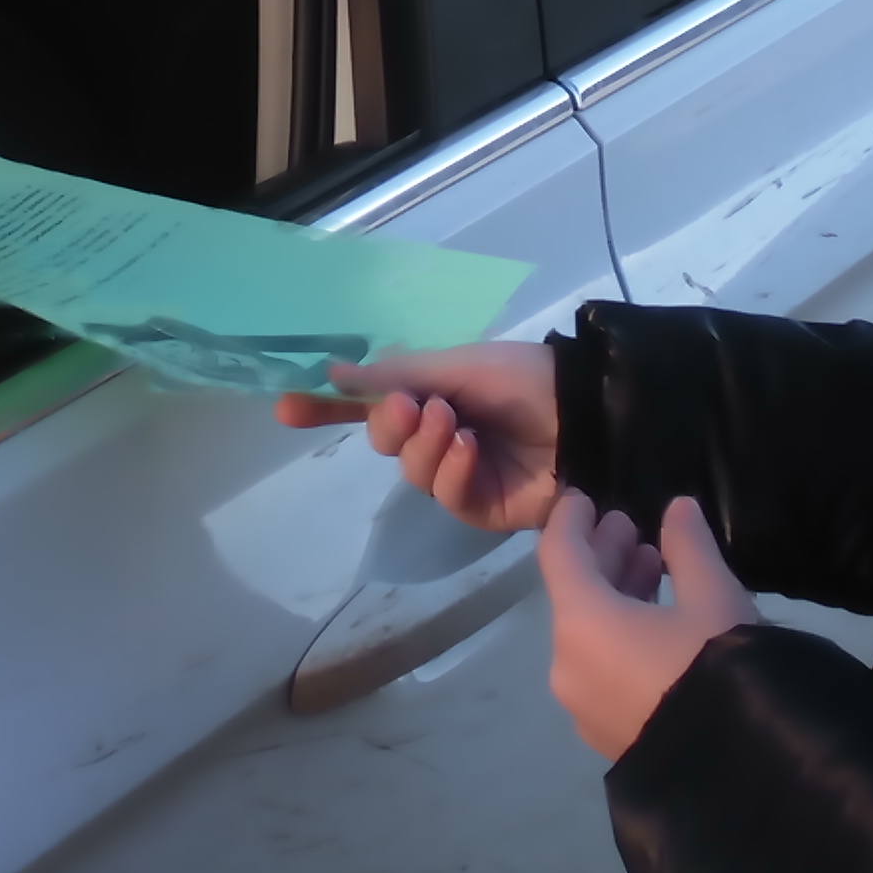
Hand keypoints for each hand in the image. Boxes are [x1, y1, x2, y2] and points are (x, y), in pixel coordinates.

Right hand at [275, 340, 560, 533]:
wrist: (588, 412)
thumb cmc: (526, 377)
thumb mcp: (459, 365)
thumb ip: (397, 374)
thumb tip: (334, 371)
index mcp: (432, 393)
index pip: (369, 404)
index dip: (327, 408)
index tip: (284, 409)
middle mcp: (439, 434)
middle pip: (384, 440)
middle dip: (391, 423)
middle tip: (413, 407)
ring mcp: (459, 473)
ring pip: (412, 471)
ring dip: (427, 446)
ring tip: (456, 424)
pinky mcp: (481, 507)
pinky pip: (447, 495)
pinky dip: (453, 470)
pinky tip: (472, 450)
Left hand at [539, 492, 760, 762]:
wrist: (746, 775)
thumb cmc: (722, 670)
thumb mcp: (716, 598)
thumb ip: (690, 547)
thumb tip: (678, 509)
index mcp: (581, 625)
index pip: (558, 554)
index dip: (570, 519)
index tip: (585, 497)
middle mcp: (568, 667)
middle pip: (573, 596)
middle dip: (602, 558)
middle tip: (632, 528)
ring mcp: (584, 709)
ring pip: (588, 636)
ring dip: (615, 598)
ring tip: (654, 569)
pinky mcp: (607, 737)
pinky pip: (601, 670)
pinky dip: (619, 638)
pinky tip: (659, 625)